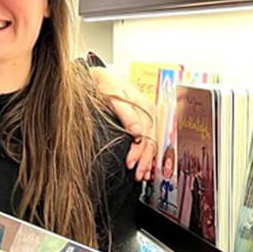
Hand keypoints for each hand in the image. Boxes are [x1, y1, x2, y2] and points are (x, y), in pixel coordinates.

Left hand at [89, 66, 155, 180]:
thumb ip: (126, 114)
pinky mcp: (142, 121)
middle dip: (144, 160)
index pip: (146, 135)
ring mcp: (147, 117)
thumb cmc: (106, 83)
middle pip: (150, 141)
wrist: (101, 76)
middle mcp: (149, 113)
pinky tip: (146, 166)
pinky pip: (149, 140)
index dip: (139, 152)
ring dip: (147, 160)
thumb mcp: (114, 95)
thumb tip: (137, 132)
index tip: (130, 163)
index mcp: (145, 106)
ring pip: (151, 143)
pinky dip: (147, 155)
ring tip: (142, 175)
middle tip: (137, 175)